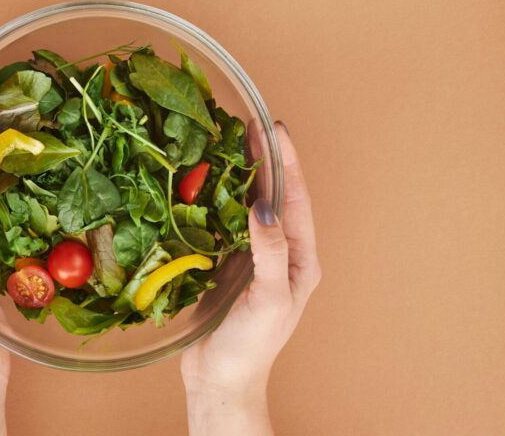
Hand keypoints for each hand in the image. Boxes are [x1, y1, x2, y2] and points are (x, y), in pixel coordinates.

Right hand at [181, 121, 320, 434]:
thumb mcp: (268, 299)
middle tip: (249, 125)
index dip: (286, 163)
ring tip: (229, 143)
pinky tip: (205, 183)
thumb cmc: (252, 347)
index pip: (294, 200)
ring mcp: (251, 256)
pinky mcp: (226, 263)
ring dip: (241, 175)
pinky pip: (223, 223)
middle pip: (274, 195)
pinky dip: (217, 199)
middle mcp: (279, 252)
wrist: (221, 379)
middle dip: (265, 160)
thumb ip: (269, 253)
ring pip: (249, 205)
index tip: (274, 129)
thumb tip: (264, 207)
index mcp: (299, 259)